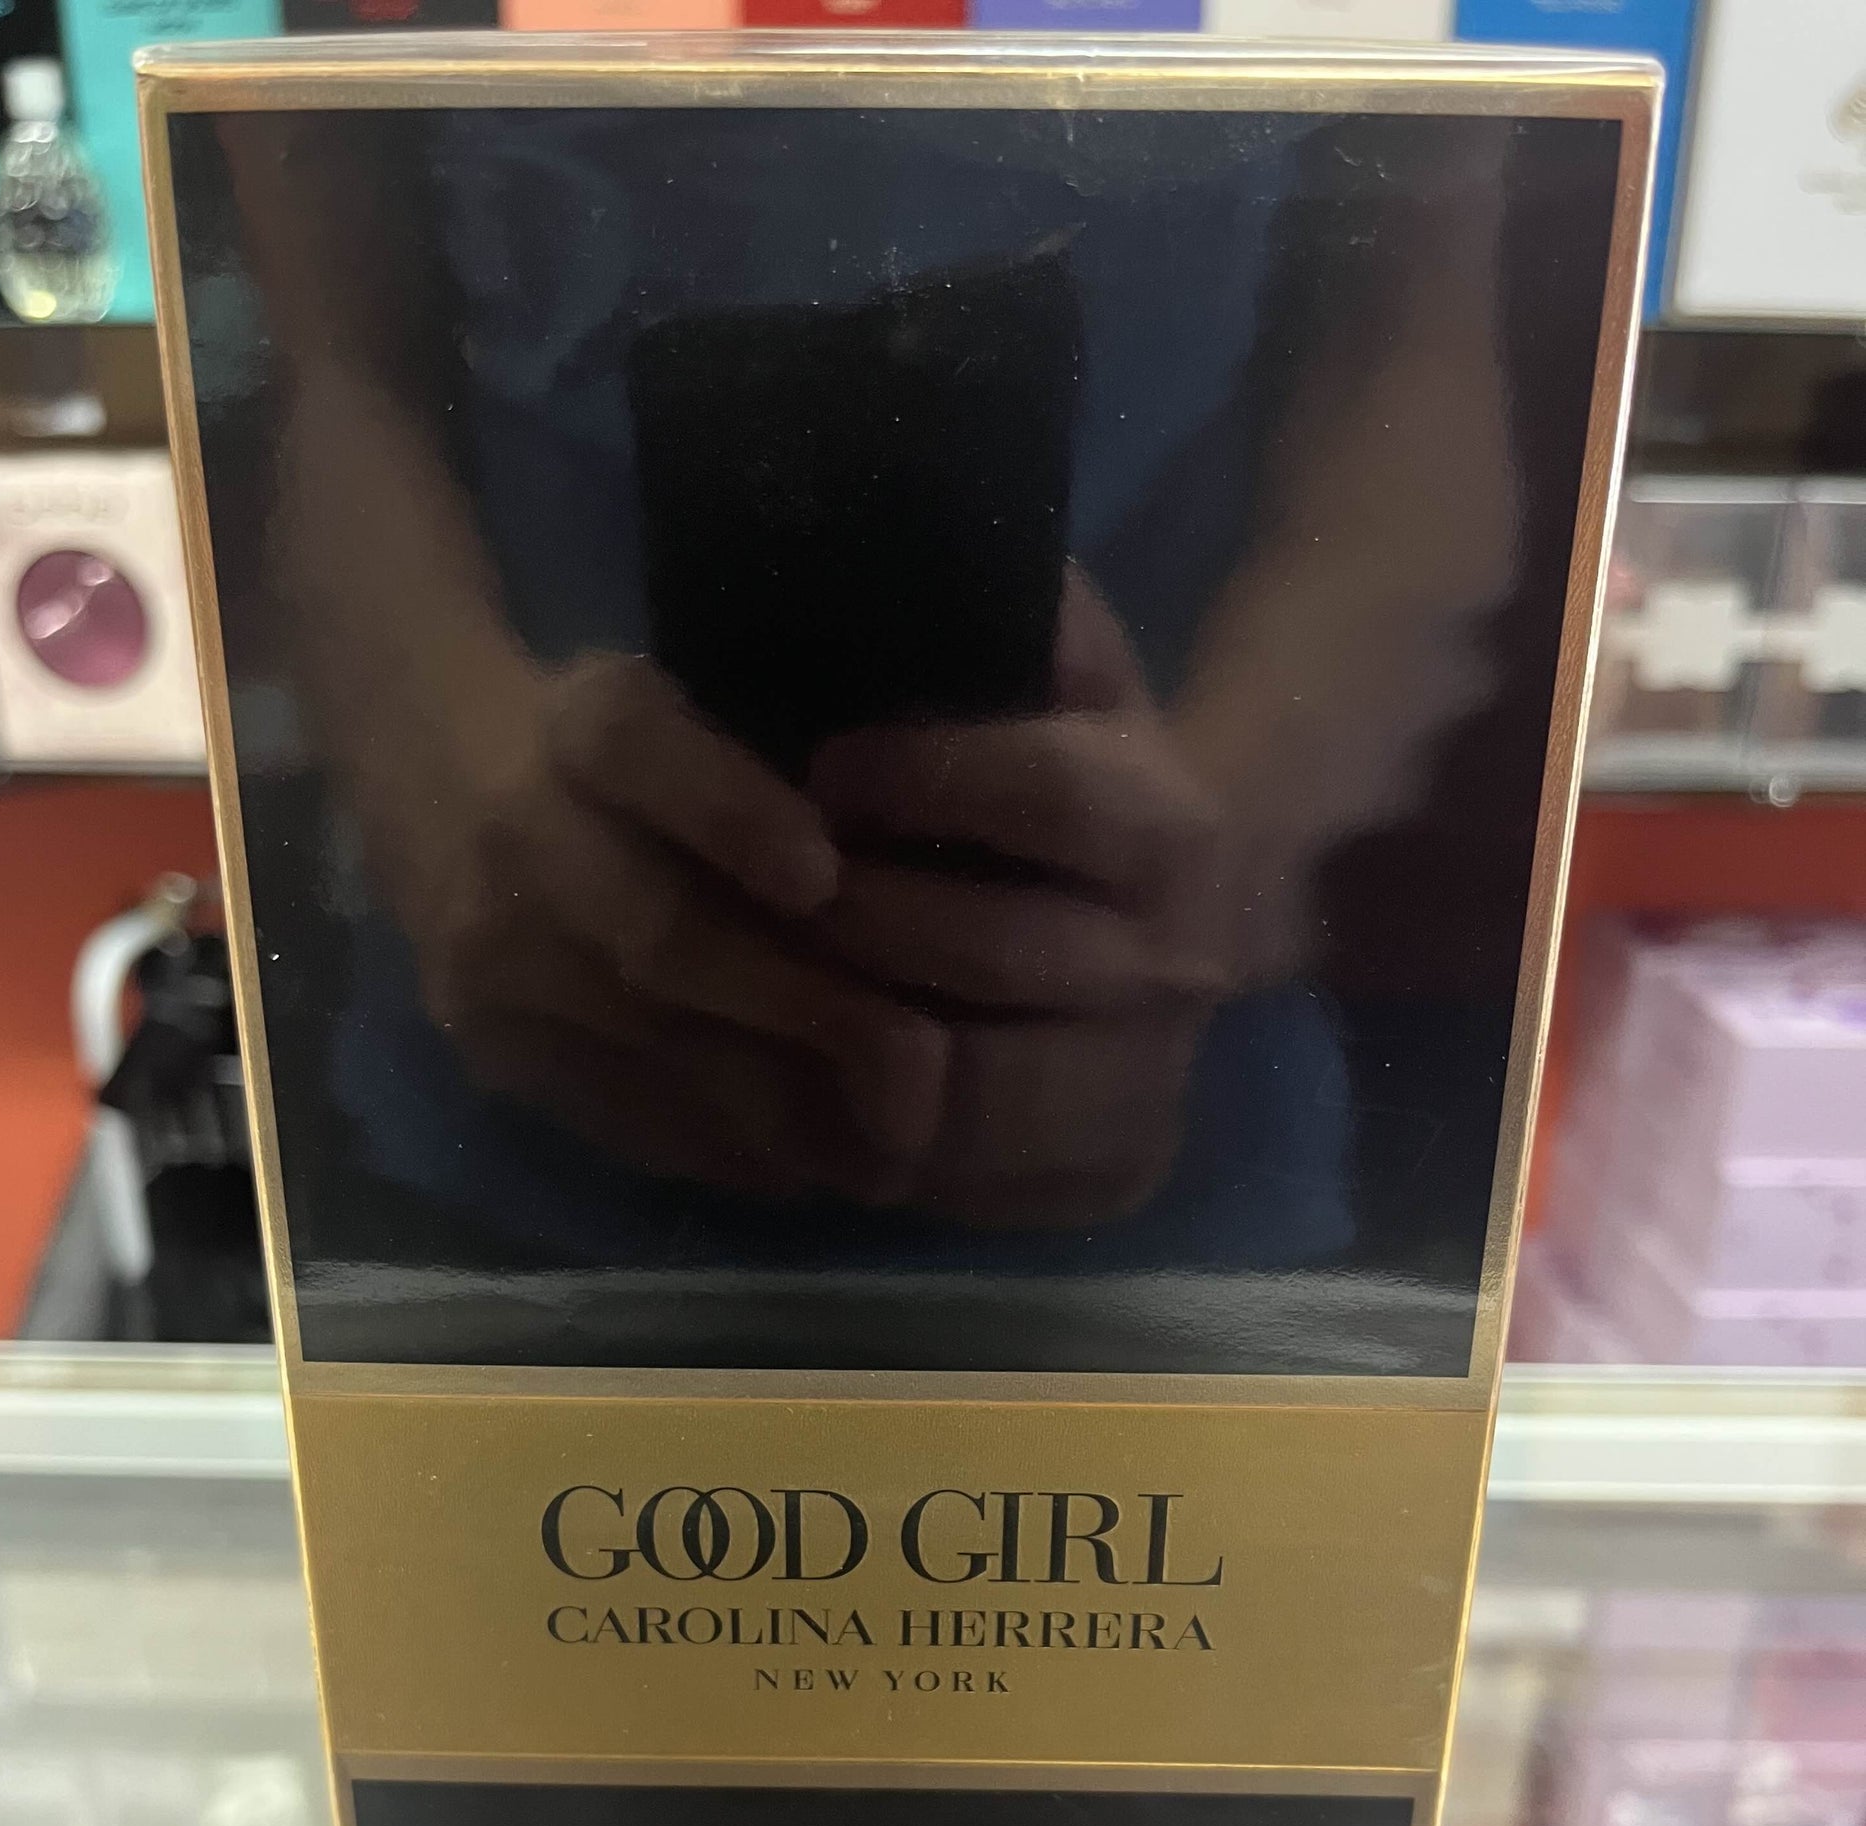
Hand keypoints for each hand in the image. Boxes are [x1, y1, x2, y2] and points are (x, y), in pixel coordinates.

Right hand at [354, 644, 950, 1204]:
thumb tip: (900, 905)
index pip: (636, 747)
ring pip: (649, 1041)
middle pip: (661, 934)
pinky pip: (613, 1111)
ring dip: (782, 1109)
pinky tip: (800, 1170)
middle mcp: (516, 836)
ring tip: (884, 1158)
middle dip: (803, 1011)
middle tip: (919, 1078)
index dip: (729, 813)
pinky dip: (717, 1146)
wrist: (426, 775)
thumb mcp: (677, 710)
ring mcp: (489, 955)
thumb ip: (760, 783)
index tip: (823, 878)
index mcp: (576, 721)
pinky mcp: (488, 1043)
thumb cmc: (606, 747)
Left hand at [806, 574, 1305, 1227]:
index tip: (824, 770)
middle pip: (994, 952)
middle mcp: (1178, 958)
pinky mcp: (1107, 1164)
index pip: (1049, 795)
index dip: (926, 781)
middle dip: (853, 925)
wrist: (1156, 910)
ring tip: (759, 998)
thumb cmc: (1055, 770)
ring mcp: (1146, 1075)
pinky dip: (874, 1148)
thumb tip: (906, 530)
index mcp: (1168, 820)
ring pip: (973, 1089)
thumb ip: (1004, 611)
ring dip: (848, 1047)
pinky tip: (797, 1090)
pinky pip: (977, 1183)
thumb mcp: (1051, 668)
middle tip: (760, 897)